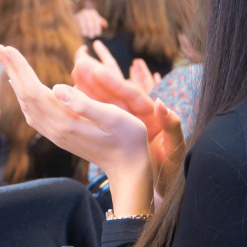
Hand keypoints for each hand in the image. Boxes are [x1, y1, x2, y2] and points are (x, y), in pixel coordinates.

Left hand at [0, 44, 152, 215]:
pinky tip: (22, 87)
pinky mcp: (59, 135)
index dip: (19, 67)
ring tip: (5, 61)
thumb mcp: (113, 117)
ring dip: (14, 80)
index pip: (34, 89)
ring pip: (26, 104)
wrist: (128, 168)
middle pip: (24, 95)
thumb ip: (85, 104)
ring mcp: (55, 133)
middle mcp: (54, 128)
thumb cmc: (127, 139)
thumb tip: (57, 87)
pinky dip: (23, 95)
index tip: (7, 47)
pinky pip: (33, 112)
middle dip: (10, 69)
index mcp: (65, 121)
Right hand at [72, 52, 185, 194]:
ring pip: (103, 99)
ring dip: (88, 84)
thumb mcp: (175, 147)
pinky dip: (86, 101)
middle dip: (96, 75)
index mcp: (151, 115)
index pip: (130, 93)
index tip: (97, 69)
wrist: (162, 187)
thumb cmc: (172, 170)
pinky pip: (98, 112)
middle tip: (79, 59)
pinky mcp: (115, 131)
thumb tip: (161, 104)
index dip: (113, 81)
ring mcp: (124, 122)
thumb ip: (172, 125)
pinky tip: (72, 93)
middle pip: (113, 90)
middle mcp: (136, 114)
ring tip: (74, 68)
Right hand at [74, 4, 107, 38]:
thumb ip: (101, 23)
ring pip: (83, 22)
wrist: (76, 21)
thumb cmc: (89, 23)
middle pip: (90, 20)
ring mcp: (79, 14)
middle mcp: (86, 12)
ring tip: (87, 35)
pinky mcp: (74, 18)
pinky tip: (82, 33)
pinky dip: (79, 28)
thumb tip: (105, 25)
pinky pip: (77, 23)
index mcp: (93, 13)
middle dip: (91, 29)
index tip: (98, 34)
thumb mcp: (95, 22)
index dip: (97, 27)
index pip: (96, 19)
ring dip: (85, 29)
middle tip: (92, 36)